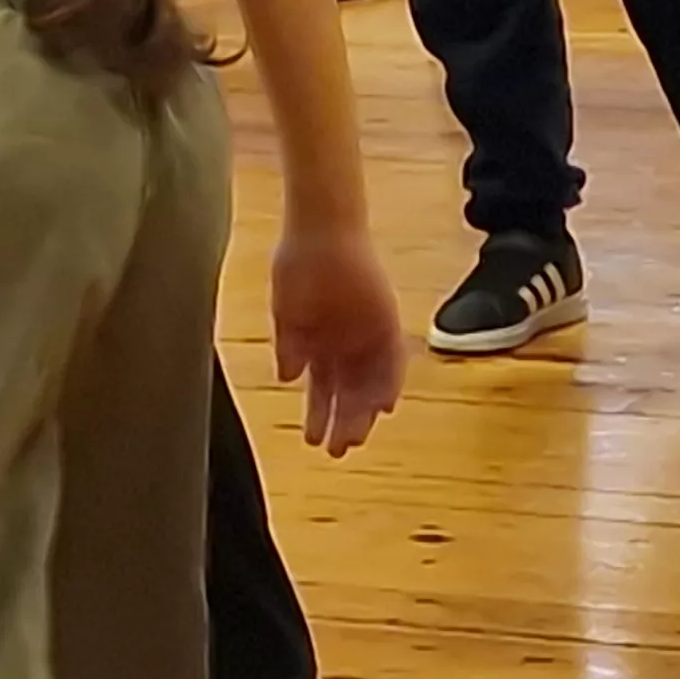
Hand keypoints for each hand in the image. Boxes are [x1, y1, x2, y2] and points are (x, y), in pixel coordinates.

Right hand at [269, 224, 403, 456]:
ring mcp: (368, 332)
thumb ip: (289, 343)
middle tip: (336, 451)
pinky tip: (384, 404)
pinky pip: (393, 357)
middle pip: (347, 390)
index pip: (324, 386)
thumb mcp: (286, 309)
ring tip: (354, 437)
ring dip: (364, 410)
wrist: (321, 227)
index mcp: (320, 341)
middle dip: (341, 421)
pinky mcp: (387, 320)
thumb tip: (287, 376)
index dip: (321, 412)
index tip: (315, 435)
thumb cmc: (298, 264)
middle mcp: (346, 341)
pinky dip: (389, 380)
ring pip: (369, 382)